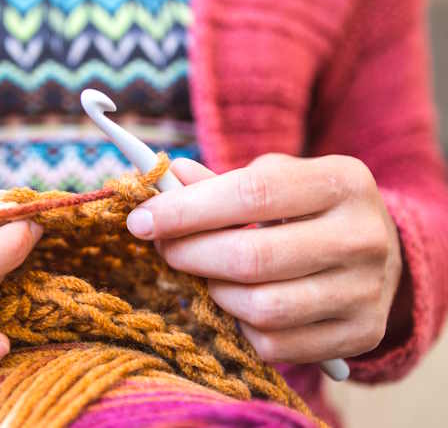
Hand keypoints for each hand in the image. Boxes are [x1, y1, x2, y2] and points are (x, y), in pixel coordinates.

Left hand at [126, 154, 401, 363]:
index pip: (252, 194)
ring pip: (261, 307)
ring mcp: (364, 291)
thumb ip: (221, 183)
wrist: (380, 253)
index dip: (186, 210)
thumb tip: (168, 177)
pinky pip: (275, 344)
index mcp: (341, 182)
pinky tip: (237, 304)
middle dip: (190, 254)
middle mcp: (361, 236)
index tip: (141, 220)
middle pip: (251, 257)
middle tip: (164, 248)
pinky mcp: (358, 334)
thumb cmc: (309, 210)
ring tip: (206, 275)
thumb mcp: (278, 180)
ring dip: (215, 293)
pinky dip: (240, 327)